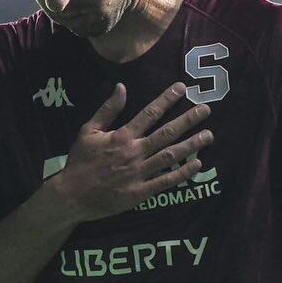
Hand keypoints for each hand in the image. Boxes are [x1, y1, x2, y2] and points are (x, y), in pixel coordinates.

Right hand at [52, 81, 212, 220]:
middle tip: (206, 110)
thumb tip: (121, 87)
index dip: (167, 100)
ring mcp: (139, 173)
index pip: (149, 114)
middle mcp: (134, 152)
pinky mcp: (140, 192)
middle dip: (188, 120)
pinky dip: (182, 173)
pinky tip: (197, 165)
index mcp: (122, 136)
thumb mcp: (88, 131)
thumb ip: (107, 110)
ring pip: (170, 156)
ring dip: (191, 145)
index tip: (183, 88)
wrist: (72, 195)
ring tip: (209, 135)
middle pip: (166, 133)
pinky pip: (165, 181)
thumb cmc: (80, 162)